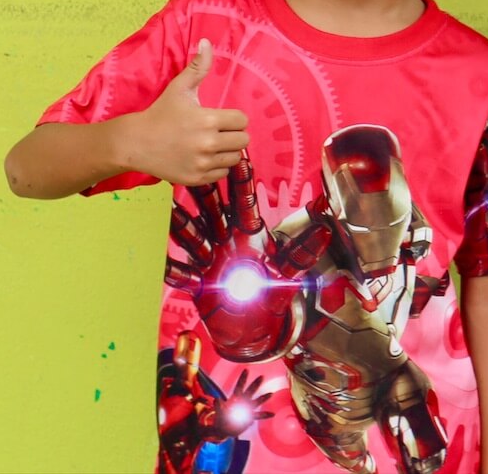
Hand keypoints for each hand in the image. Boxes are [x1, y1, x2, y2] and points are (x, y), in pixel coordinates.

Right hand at [117, 39, 249, 185]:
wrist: (135, 143)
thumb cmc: (160, 114)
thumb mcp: (179, 88)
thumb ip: (198, 67)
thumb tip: (207, 42)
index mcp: (207, 120)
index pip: (242, 121)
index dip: (233, 118)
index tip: (220, 118)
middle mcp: (207, 143)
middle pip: (242, 140)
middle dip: (232, 135)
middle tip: (217, 132)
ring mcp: (202, 164)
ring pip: (235, 159)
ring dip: (227, 152)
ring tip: (210, 145)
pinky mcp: (196, 179)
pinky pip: (222, 174)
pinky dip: (216, 167)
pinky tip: (203, 158)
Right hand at [164, 156, 331, 361]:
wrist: (254, 328)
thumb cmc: (272, 294)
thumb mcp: (288, 272)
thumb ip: (303, 251)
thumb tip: (327, 229)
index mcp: (249, 235)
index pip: (244, 203)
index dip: (241, 182)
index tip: (239, 159)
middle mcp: (226, 242)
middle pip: (214, 212)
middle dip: (206, 193)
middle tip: (196, 168)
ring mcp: (210, 260)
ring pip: (193, 237)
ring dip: (181, 223)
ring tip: (169, 207)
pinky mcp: (199, 284)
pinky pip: (182, 274)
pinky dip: (172, 268)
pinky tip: (160, 259)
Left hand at [207, 368, 275, 435]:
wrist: (224, 430)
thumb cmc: (221, 419)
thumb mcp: (219, 413)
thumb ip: (218, 406)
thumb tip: (217, 399)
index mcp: (235, 398)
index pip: (239, 386)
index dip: (242, 378)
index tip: (246, 369)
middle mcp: (242, 401)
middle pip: (250, 391)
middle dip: (255, 384)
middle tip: (261, 376)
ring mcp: (247, 409)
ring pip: (256, 402)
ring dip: (263, 398)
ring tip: (270, 394)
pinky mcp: (250, 417)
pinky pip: (258, 415)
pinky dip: (264, 415)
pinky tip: (272, 414)